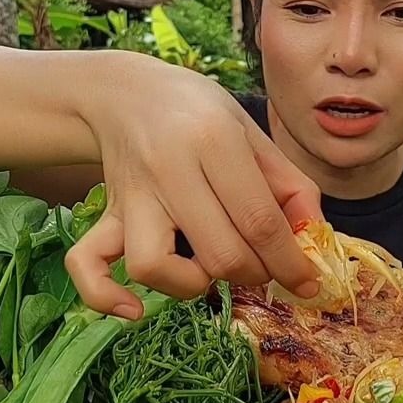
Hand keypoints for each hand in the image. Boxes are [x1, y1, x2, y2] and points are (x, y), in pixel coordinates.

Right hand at [64, 53, 322, 318]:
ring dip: (191, 285)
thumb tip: (315, 239)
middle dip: (254, 274)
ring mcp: (131, 195)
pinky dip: (105, 295)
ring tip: (207, 269)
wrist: (126, 92)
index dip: (290, 262)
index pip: (259, 220)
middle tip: (264, 266)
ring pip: (153, 266)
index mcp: (213, 140)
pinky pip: (87, 264)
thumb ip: (290, 185)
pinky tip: (133, 310)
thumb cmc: (199, 112)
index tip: (308, 283)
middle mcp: (168, 169)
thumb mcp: (252, 133)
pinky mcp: (105, 214)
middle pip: (218, 253)